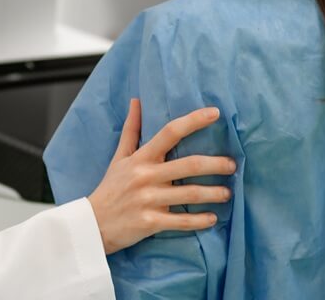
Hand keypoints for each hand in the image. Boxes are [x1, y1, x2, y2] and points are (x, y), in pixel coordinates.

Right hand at [85, 100, 235, 254]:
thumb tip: (136, 101)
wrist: (92, 224)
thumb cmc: (110, 188)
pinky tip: (213, 218)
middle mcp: (146, 176)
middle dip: (216, 164)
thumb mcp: (118, 157)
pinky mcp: (150, 222)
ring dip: (214, 194)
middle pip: (189, 165)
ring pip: (190, 194)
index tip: (215, 113)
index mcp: (140, 158)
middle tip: (232, 164)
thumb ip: (131, 130)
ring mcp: (149, 200)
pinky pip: (182, 221)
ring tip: (227, 193)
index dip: (194, 121)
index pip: (170, 132)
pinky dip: (200, 221)